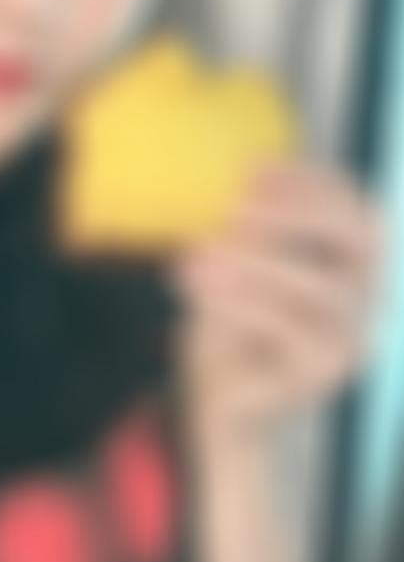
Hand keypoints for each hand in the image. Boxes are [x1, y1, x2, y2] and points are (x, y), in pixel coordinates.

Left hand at [168, 159, 385, 452]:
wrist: (220, 393)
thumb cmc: (230, 315)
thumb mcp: (235, 260)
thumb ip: (244, 223)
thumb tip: (233, 174)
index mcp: (349, 257)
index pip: (352, 205)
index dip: (311, 180)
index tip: (252, 167)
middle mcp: (364, 293)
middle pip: (362, 240)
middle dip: (302, 212)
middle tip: (237, 204)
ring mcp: (350, 334)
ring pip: (322, 288)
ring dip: (258, 261)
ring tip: (202, 248)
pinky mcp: (323, 371)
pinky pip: (290, 330)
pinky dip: (241, 302)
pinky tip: (197, 285)